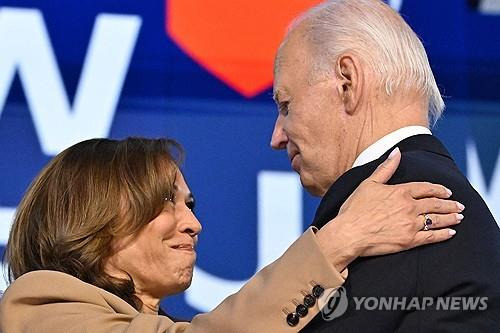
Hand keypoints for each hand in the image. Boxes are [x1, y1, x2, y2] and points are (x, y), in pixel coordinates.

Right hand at [317, 148, 462, 271]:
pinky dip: (443, 234)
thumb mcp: (368, 183)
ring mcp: (411, 224)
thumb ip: (386, 168)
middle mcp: (409, 207)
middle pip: (436, 203)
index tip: (447, 191)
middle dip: (450, 204)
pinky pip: (432, 237)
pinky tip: (450, 233)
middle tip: (459, 205)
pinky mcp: (409, 241)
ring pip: (437, 219)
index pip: (426, 188)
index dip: (439, 189)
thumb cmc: (355, 209)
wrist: (349, 233)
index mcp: (400, 192)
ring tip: (459, 217)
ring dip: (450, 217)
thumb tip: (397, 152)